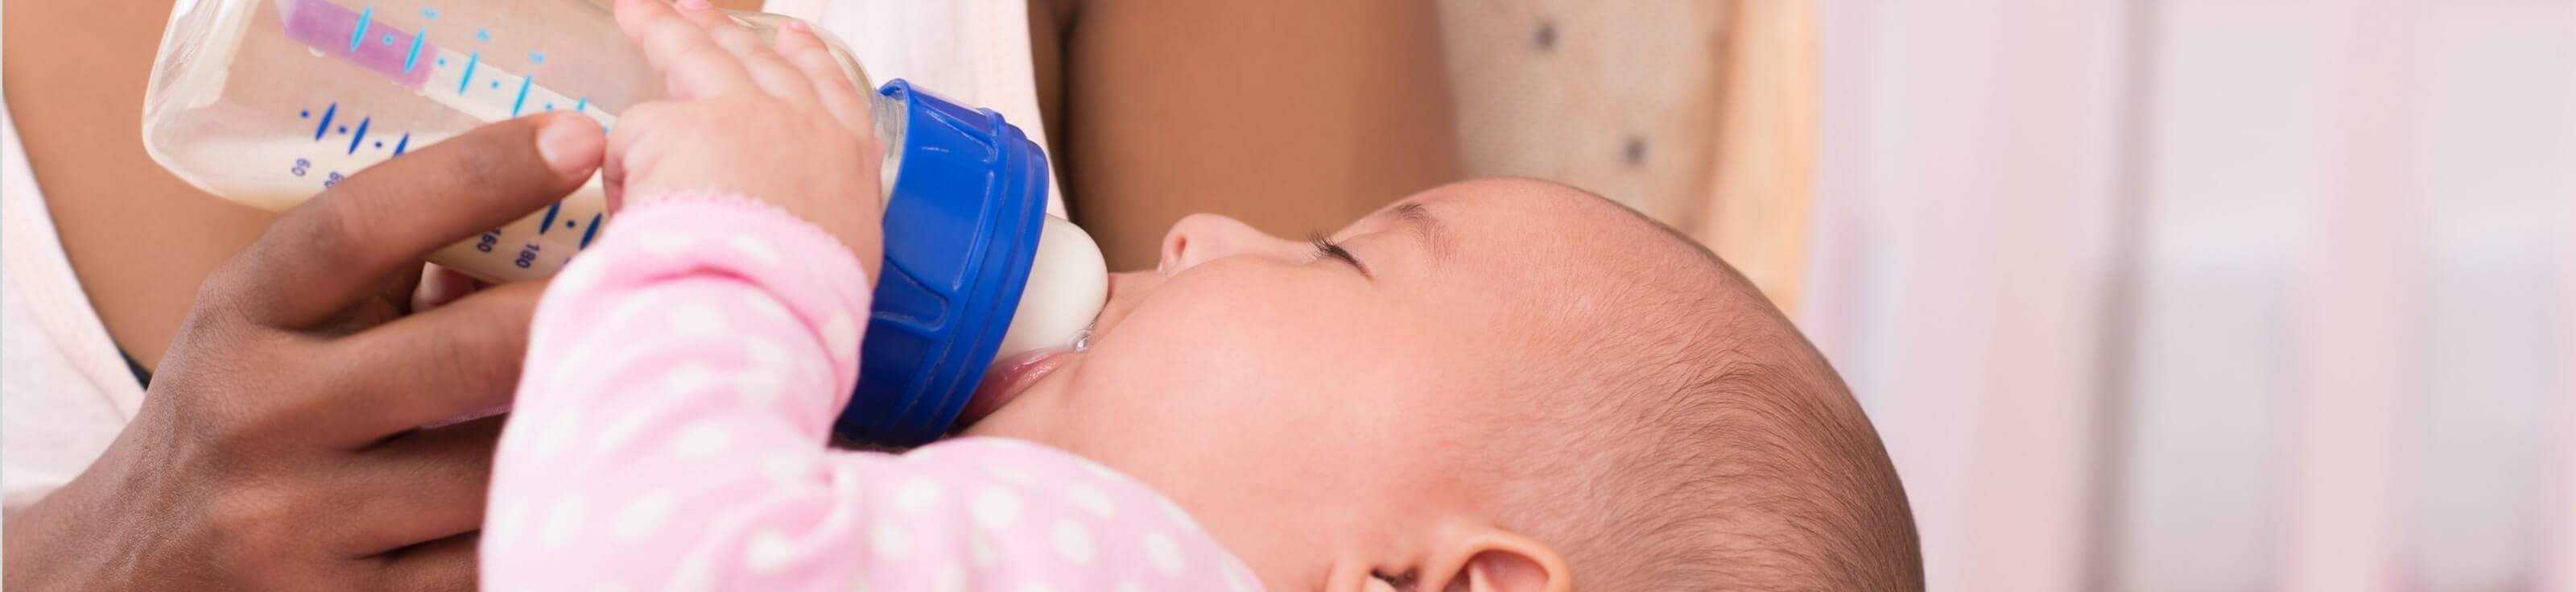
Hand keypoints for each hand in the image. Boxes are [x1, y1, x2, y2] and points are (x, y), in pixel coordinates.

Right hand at [0, 114, 604, 590]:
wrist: (123, 576)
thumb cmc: (244, 417)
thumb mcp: (275, 328)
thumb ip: (388, 279)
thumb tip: (555, 223)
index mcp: (244, 317)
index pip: (359, 227)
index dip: (476, 175)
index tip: (579, 139)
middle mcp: (258, 417)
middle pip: (460, 354)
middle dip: (576, 321)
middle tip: (664, 289)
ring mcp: (291, 527)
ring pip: (491, 474)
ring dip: (575, 433)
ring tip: (647, 397)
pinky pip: (479, 570)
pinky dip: (541, 529)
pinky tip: (587, 501)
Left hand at [605, 0, 885, 277]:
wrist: (771, 304)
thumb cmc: (806, 303)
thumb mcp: (843, 263)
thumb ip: (818, 230)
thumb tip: (788, 233)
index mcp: (845, 160)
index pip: (829, 91)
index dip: (808, 60)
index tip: (794, 37)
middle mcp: (797, 124)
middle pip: (757, 62)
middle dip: (729, 33)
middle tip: (703, 12)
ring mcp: (739, 116)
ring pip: (697, 59)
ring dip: (667, 32)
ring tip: (640, 13)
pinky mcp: (676, 127)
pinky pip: (635, 140)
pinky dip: (626, 172)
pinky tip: (624, 196)